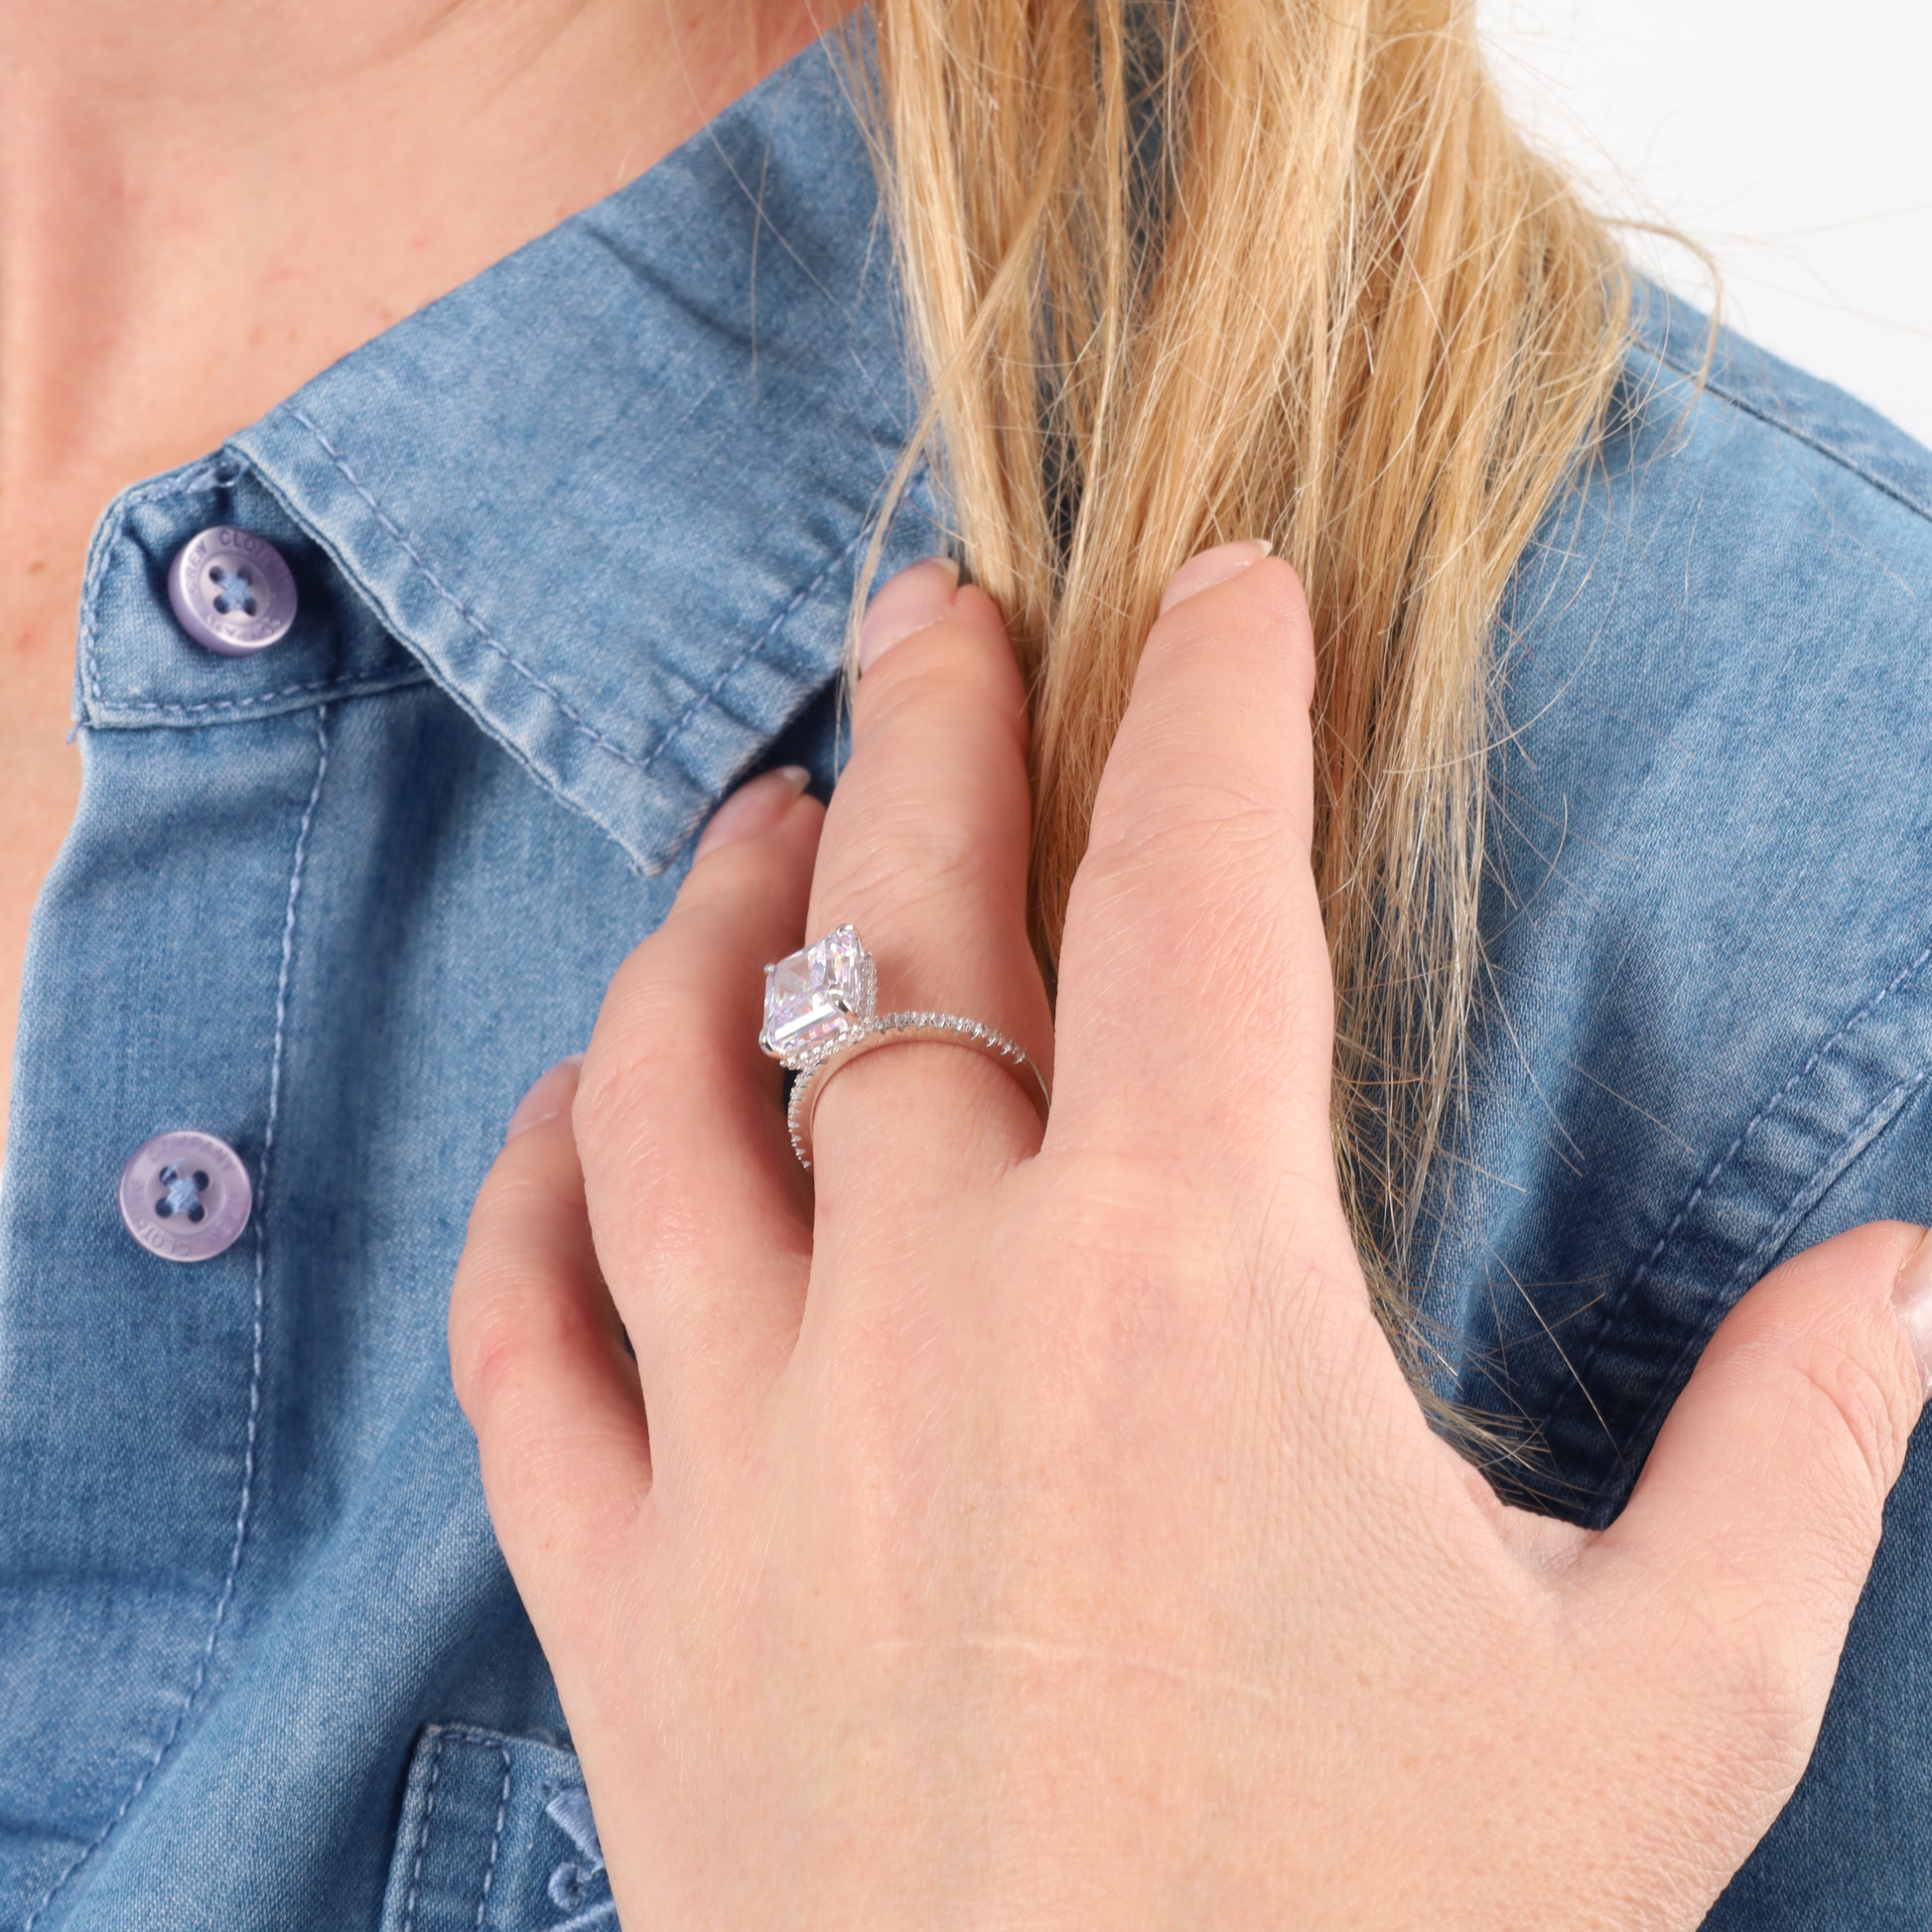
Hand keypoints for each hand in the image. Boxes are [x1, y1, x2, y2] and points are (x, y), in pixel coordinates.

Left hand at [450, 545, 1930, 1928]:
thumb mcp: (1656, 1711)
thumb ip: (1787, 1453)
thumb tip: (1917, 1277)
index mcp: (1188, 1291)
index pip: (1195, 888)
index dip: (1214, 701)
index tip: (1220, 586)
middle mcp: (934, 1315)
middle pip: (905, 923)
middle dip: (936, 729)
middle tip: (932, 609)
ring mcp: (748, 1450)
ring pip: (670, 1087)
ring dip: (709, 920)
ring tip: (761, 818)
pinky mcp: (627, 1603)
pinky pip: (531, 1332)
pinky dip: (533, 1193)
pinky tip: (571, 1111)